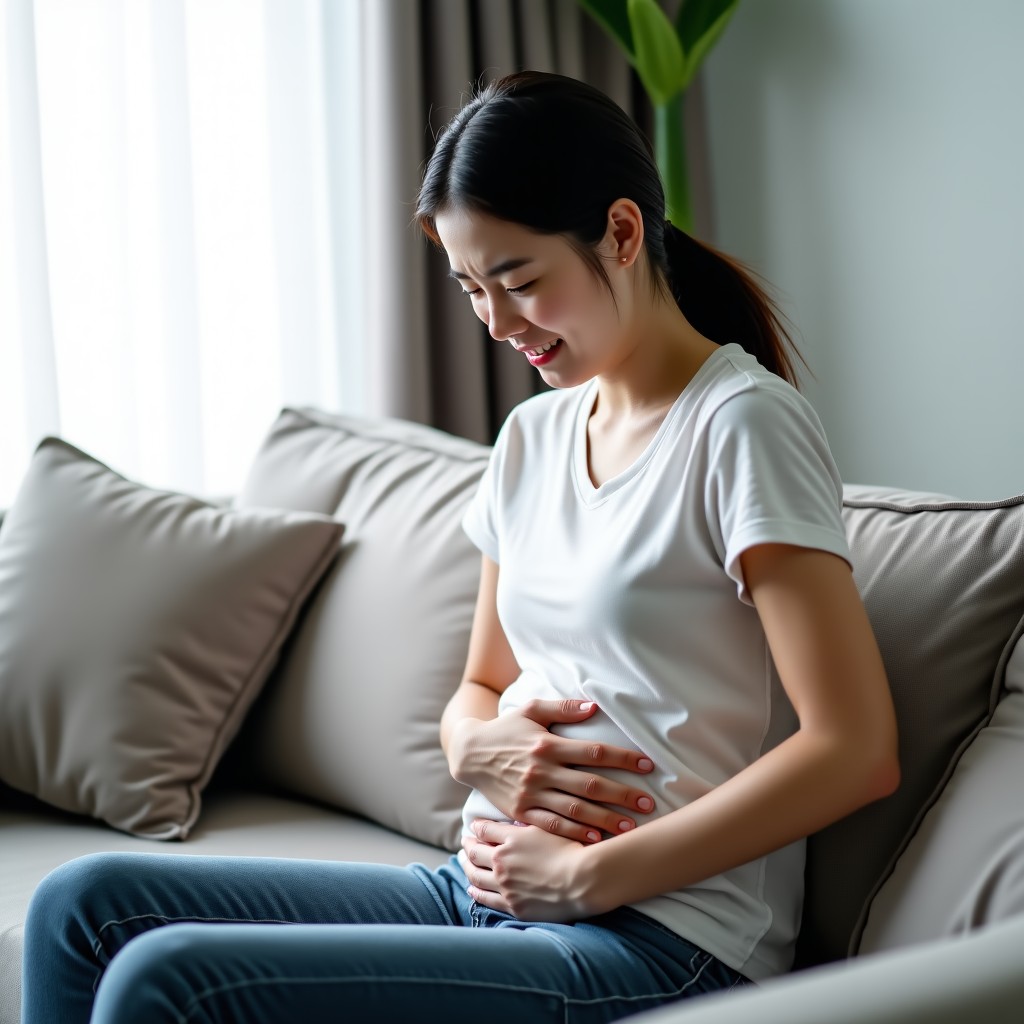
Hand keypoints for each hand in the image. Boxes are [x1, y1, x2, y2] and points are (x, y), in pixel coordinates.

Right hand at [448, 699, 654, 842]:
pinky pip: (550, 826)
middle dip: (622, 794)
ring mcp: (530, 793)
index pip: (594, 752)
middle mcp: (541, 770)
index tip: (648, 766)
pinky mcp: (521, 811)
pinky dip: (573, 834)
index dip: (623, 758)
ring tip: (630, 827)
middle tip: (648, 803)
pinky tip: (594, 839)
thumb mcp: (531, 710)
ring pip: (574, 810)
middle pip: (589, 785)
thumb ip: (563, 708)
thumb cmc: (506, 729)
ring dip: (604, 819)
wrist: (470, 754)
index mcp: (548, 745)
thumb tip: (594, 706)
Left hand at [459, 819, 600, 921]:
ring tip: (463, 863)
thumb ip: (522, 827)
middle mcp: (501, 863)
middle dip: (467, 846)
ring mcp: (505, 887)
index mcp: (509, 841)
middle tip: (464, 842)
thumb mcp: (544, 829)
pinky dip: (476, 892)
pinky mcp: (513, 906)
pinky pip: (486, 900)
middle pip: (474, 853)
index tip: (474, 827)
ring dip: (466, 868)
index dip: (476, 828)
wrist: (582, 881)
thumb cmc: (568, 850)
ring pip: (475, 877)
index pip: (484, 831)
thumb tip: (508, 824)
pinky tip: (472, 889)